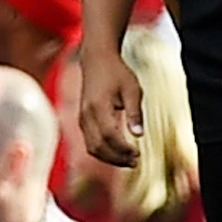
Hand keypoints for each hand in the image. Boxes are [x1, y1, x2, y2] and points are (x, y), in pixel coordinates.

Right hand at [78, 47, 144, 167]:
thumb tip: (139, 135)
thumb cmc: (117, 73)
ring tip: (128, 161)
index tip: (138, 154)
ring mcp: (82, 118)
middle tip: (135, 162)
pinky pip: (89, 142)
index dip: (123, 148)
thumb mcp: (132, 89)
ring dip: (109, 158)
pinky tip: (118, 152)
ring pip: (92, 147)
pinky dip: (103, 152)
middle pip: (98, 146)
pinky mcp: (82, 120)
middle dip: (117, 158)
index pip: (109, 135)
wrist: (97, 60)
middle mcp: (86, 114)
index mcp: (99, 106)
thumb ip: (135, 113)